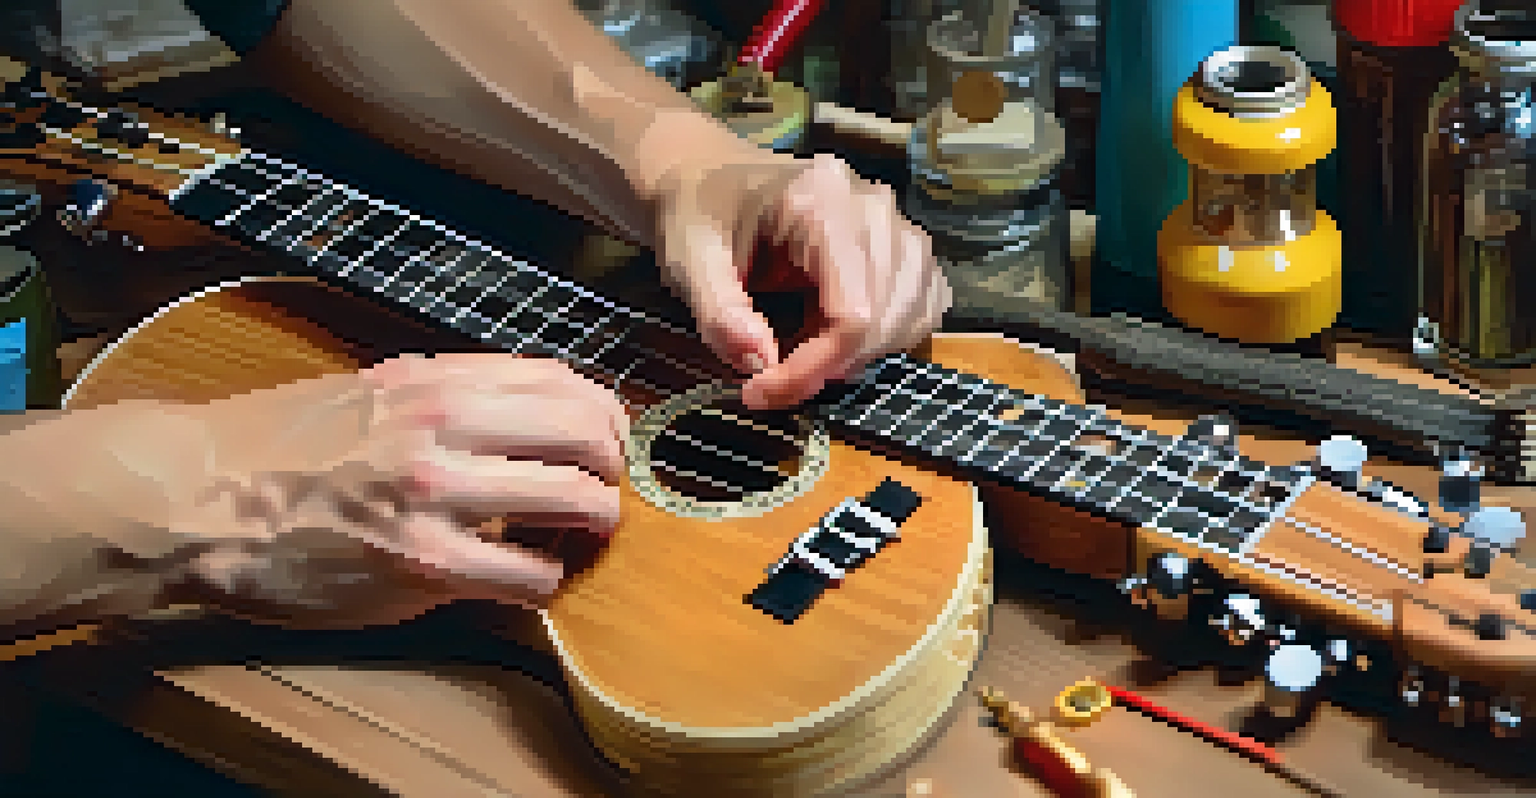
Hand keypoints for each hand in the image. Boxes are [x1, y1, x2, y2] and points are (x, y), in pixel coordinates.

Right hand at [13, 355, 626, 629]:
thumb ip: (446, 393)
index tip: (609, 438)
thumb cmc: (275, 446)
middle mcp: (445, 425)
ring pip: (575, 501)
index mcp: (435, 380)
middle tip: (604, 491)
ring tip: (580, 535)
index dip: (606, 414)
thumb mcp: (369, 389)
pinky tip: (528, 579)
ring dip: (594, 523)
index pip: (564, 380)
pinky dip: (544, 581)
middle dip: (613, 468)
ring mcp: (437, 494)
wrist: (197, 496)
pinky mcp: (424, 564)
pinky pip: (528, 575)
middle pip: (587, 433)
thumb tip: (518, 406)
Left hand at [654, 149, 949, 408]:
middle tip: (773, 379)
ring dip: (860, 353)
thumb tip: (760, 363)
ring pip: (912, 315)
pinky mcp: (904, 244)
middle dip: (831, 365)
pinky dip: (887, 336)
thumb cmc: (698, 214)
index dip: (814, 366)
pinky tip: (836, 332)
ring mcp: (896, 222)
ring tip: (802, 345)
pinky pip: (922, 304)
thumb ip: (719, 312)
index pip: (853, 310)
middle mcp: (872, 206)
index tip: (762, 390)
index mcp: (821, 201)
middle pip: (888, 317)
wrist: (710, 177)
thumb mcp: (687, 260)